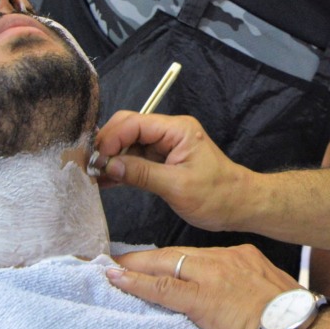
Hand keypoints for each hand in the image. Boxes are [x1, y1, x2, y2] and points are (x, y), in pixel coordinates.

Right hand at [93, 112, 252, 231]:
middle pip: (128, 128)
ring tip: (92, 176)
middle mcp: (170, 132)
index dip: (111, 138)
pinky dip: (120, 168)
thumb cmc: (217, 195)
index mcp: (178, 129)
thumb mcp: (177, 186)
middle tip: (90, 167)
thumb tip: (108, 165)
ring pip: (128, 144)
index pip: (135, 123)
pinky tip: (105, 181)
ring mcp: (165, 146)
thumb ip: (142, 173)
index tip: (96, 159)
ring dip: (110, 158)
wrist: (239, 205)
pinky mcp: (162, 161)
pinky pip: (135, 159)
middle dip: (107, 145)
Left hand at [107, 244, 298, 328]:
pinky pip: (163, 287)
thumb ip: (246, 289)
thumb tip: (234, 299)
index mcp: (242, 257)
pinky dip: (137, 282)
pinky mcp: (203, 298)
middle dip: (147, 257)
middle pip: (177, 253)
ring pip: (166, 264)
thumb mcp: (268, 293)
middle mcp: (226, 259)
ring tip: (111, 266)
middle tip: (120, 257)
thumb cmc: (291, 319)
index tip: (159, 262)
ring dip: (135, 266)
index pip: (198, 256)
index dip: (174, 259)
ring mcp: (213, 276)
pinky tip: (116, 278)